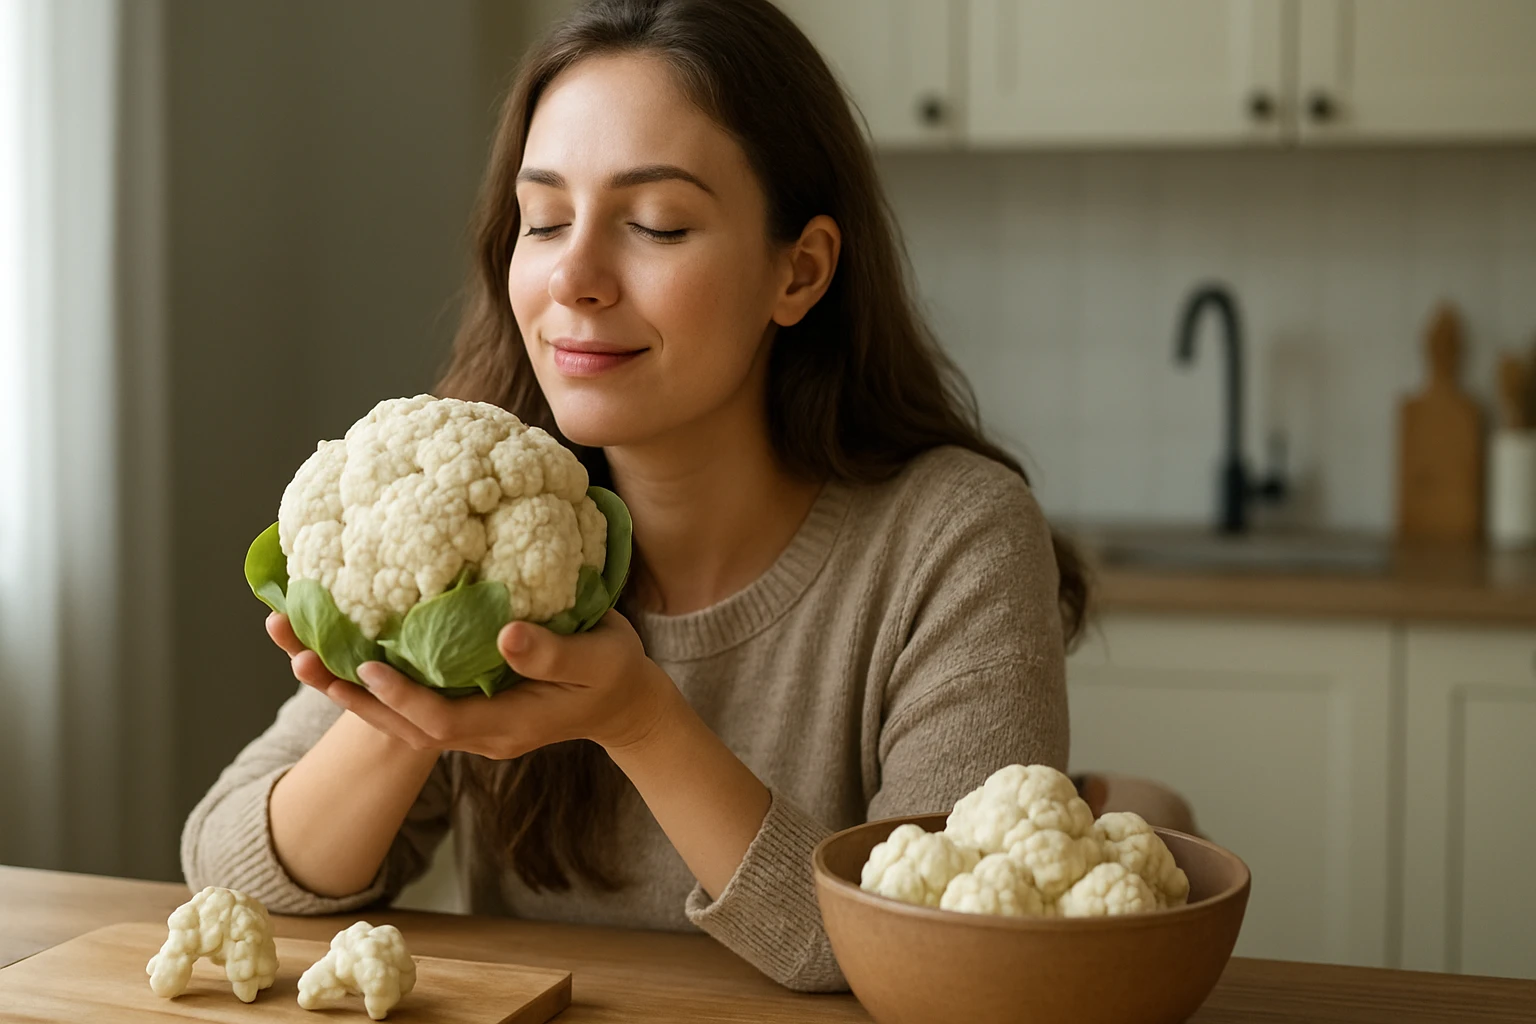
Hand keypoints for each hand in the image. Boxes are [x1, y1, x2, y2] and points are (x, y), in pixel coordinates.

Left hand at [266, 609, 680, 759]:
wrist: (624, 702)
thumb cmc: (615, 675)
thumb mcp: (598, 660)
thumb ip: (553, 653)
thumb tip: (503, 634)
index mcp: (506, 726)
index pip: (439, 722)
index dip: (401, 696)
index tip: (366, 663)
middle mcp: (477, 733)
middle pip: (399, 727)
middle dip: (347, 695)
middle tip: (299, 658)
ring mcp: (469, 723)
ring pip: (397, 716)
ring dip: (348, 689)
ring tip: (299, 653)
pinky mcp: (465, 704)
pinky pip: (411, 698)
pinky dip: (374, 678)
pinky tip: (343, 647)